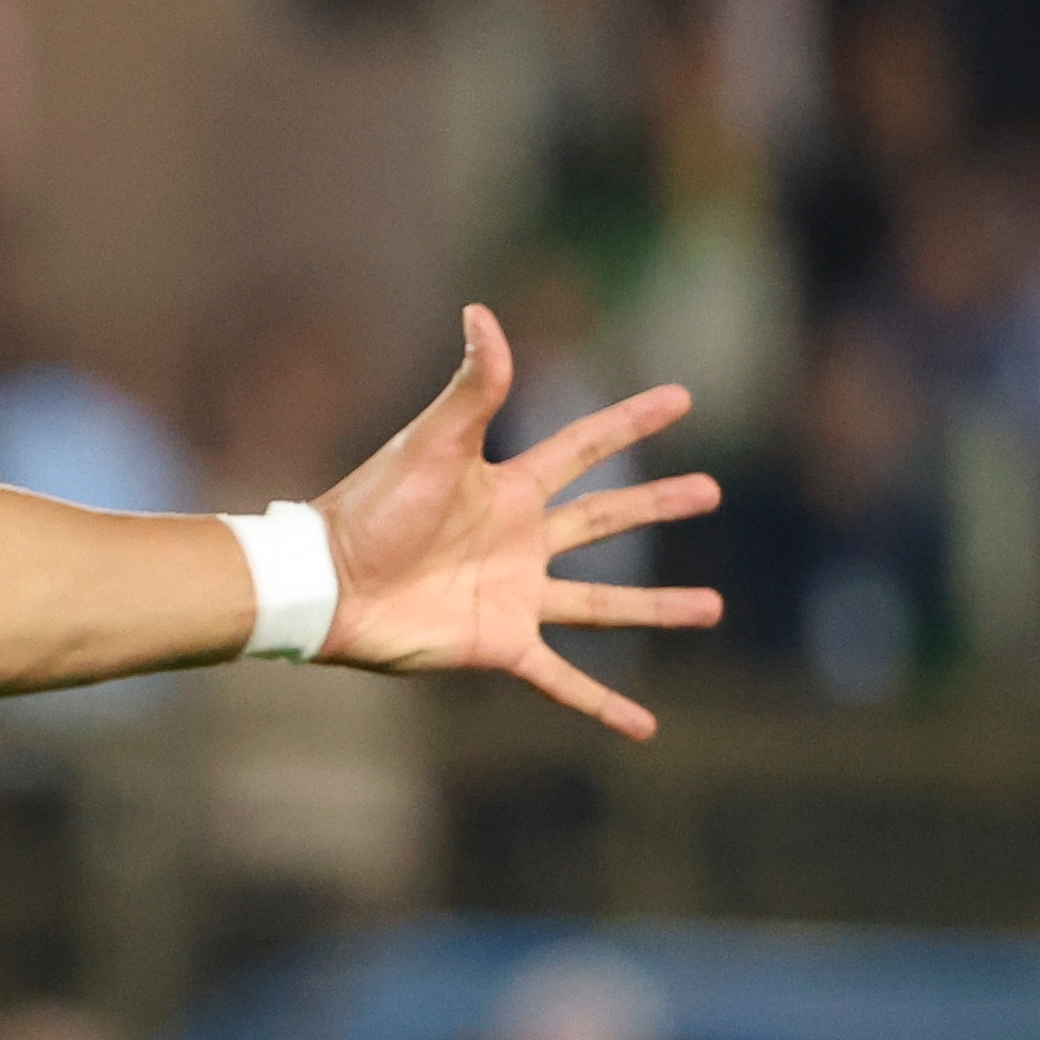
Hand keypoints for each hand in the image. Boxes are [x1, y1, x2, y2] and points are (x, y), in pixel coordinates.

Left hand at [318, 305, 722, 739]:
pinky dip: (602, 705)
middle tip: (712, 492)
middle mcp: (520, 540)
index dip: (631, 422)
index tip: (682, 398)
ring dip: (658, 607)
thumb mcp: (432, 443)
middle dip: (657, 504)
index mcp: (508, 488)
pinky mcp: (501, 644)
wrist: (326, 585)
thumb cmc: (370, 509)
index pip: (585, 446)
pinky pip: (563, 679)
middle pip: (605, 518)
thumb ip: (471, 386)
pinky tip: (643, 727)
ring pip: (604, 602)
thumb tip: (484, 312)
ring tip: (714, 608)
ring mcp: (516, 595)